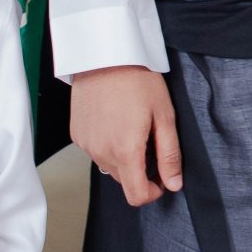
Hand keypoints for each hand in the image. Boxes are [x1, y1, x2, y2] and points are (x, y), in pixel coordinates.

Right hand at [69, 66, 180, 207]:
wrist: (105, 55)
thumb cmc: (137, 80)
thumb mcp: (164, 116)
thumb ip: (169, 155)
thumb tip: (174, 184)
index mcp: (126, 151)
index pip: (136, 195)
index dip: (152, 192)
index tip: (160, 178)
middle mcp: (102, 152)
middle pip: (124, 181)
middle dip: (140, 171)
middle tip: (150, 142)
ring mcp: (86, 144)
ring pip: (109, 167)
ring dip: (123, 158)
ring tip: (131, 127)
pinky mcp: (76, 135)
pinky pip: (95, 151)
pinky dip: (107, 145)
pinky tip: (114, 122)